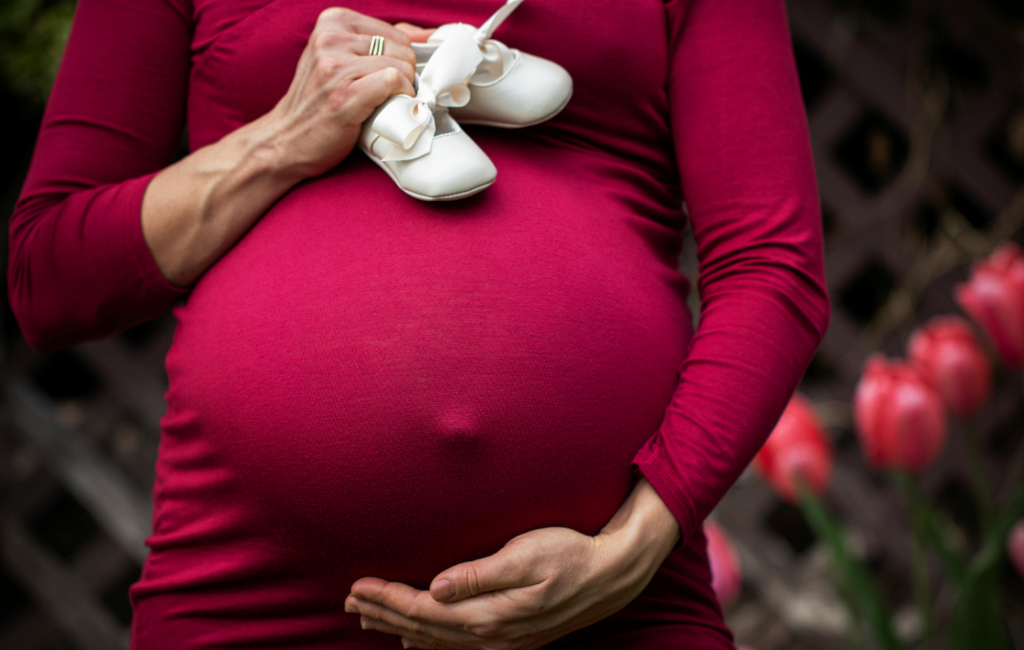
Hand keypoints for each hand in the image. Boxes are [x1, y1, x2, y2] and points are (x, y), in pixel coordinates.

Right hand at [262, 7, 417, 181]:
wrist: (286, 141)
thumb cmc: (319, 102)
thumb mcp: (341, 59)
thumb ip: (382, 42)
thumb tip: (426, 35)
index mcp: (332, 22)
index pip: (397, 34)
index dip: (401, 62)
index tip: (387, 79)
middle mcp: (330, 39)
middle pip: (402, 50)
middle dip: (403, 76)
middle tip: (385, 96)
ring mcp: (335, 67)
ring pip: (400, 66)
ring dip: (402, 90)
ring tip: (383, 103)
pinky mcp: (344, 95)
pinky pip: (392, 82)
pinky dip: (399, 97)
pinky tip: (386, 108)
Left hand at [345, 479, 680, 649]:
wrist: (612, 575)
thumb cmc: (570, 554)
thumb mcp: (525, 555)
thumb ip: (479, 575)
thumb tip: (436, 589)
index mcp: (489, 614)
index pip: (423, 611)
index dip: (387, 599)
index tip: (357, 585)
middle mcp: (491, 636)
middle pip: (423, 629)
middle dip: (383, 613)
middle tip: (349, 601)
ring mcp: (502, 642)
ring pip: (436, 642)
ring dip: (399, 627)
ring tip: (368, 618)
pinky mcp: (511, 638)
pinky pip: (456, 648)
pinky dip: (428, 643)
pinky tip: (415, 640)